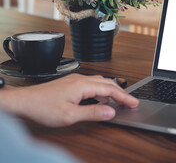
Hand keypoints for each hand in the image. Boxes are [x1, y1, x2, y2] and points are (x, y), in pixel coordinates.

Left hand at [0, 74, 138, 126]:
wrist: (23, 102)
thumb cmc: (42, 107)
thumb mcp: (70, 115)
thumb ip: (92, 113)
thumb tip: (110, 111)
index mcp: (83, 85)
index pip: (110, 89)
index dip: (124, 97)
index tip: (134, 103)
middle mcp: (80, 79)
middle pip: (108, 83)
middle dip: (121, 92)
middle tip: (130, 102)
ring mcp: (75, 80)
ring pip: (100, 82)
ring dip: (111, 91)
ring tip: (118, 101)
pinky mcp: (70, 83)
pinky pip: (91, 84)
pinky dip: (101, 91)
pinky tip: (99, 99)